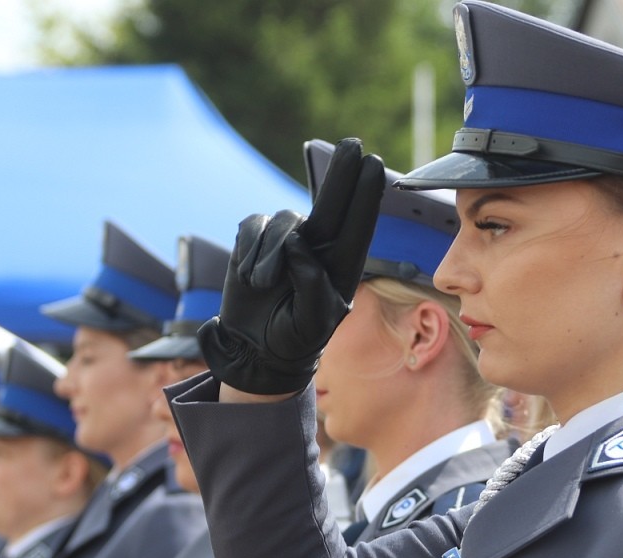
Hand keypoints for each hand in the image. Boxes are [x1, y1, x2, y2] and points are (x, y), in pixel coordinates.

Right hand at [198, 138, 384, 393]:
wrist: (256, 348)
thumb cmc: (294, 338)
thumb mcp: (312, 321)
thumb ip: (311, 282)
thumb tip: (298, 240)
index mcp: (341, 265)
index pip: (358, 224)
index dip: (366, 193)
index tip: (374, 164)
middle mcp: (318, 246)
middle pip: (332, 202)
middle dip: (342, 172)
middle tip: (352, 144)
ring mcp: (287, 241)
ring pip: (283, 220)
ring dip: (268, 252)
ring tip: (262, 284)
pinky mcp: (256, 241)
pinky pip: (253, 226)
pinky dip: (248, 249)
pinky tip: (249, 275)